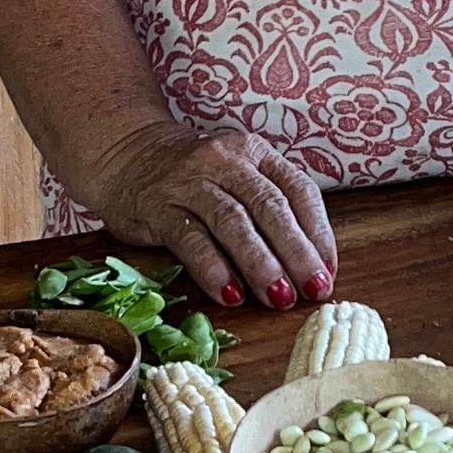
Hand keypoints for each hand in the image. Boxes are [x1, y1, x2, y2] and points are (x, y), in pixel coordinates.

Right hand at [83, 119, 339, 317]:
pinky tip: (230, 295)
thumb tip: (309, 269)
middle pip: (270, 207)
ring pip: (234, 221)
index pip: (298, 191)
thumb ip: (269, 212)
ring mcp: (190, 180)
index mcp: (256, 153)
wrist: (125, 155)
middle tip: (312, 290)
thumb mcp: (236, 179)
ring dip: (260, 263)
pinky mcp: (158, 204)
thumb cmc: (194, 179)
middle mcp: (226, 160)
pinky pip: (190, 238)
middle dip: (296, 253)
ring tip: (278, 298)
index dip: (318, 234)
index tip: (327, 273)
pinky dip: (213, 268)